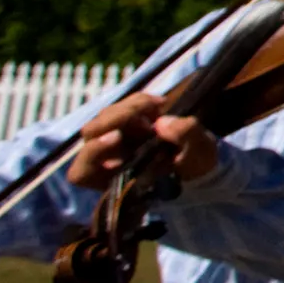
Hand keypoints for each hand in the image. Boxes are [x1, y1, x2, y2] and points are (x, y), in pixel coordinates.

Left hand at [70, 96, 219, 190]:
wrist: (201, 157)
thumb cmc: (195, 165)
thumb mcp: (200, 154)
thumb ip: (185, 137)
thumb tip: (162, 123)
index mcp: (114, 181)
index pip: (82, 172)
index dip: (93, 152)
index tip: (117, 137)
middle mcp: (106, 161)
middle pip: (91, 134)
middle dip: (117, 118)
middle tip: (148, 113)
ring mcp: (113, 140)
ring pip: (105, 117)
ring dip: (131, 107)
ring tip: (159, 108)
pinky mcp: (124, 123)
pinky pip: (121, 106)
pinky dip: (139, 101)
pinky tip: (160, 104)